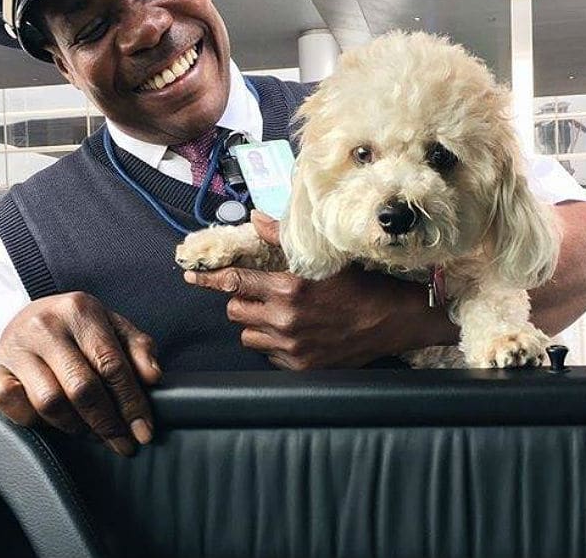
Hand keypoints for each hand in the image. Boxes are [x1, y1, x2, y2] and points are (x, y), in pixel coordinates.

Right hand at [0, 291, 161, 455]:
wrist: (31, 315)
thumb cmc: (79, 326)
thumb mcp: (114, 326)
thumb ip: (138, 348)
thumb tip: (153, 377)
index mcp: (79, 310)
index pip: (110, 364)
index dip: (130, 402)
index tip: (144, 430)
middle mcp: (44, 325)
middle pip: (81, 387)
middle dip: (108, 422)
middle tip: (124, 443)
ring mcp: (14, 348)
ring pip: (50, 403)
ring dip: (77, 427)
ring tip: (94, 433)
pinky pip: (17, 410)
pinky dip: (40, 423)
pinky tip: (58, 422)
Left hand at [184, 212, 455, 368]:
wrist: (394, 320)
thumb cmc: (361, 282)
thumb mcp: (323, 256)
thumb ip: (282, 238)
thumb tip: (255, 219)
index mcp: (287, 289)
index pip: (233, 282)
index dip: (209, 279)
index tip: (191, 277)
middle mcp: (284, 321)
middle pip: (235, 311)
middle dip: (240, 299)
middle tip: (258, 292)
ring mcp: (291, 347)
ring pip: (247, 336)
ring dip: (254, 323)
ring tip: (275, 313)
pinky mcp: (300, 366)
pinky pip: (268, 354)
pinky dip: (272, 342)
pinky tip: (293, 331)